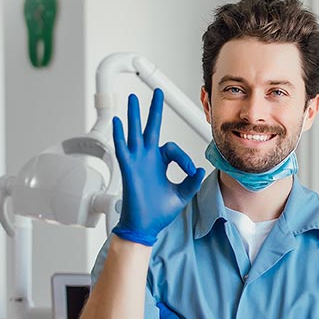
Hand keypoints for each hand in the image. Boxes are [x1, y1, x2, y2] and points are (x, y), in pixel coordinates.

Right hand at [111, 89, 204, 245]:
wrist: (145, 226)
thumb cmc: (159, 212)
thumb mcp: (181, 194)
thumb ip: (191, 182)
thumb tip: (200, 170)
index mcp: (160, 163)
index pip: (172, 148)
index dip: (184, 159)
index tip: (190, 171)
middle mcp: (148, 159)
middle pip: (151, 128)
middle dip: (154, 110)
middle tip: (158, 92)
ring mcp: (137, 162)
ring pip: (135, 132)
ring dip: (134, 115)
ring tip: (133, 98)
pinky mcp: (129, 169)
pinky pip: (123, 148)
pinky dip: (120, 135)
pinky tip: (117, 121)